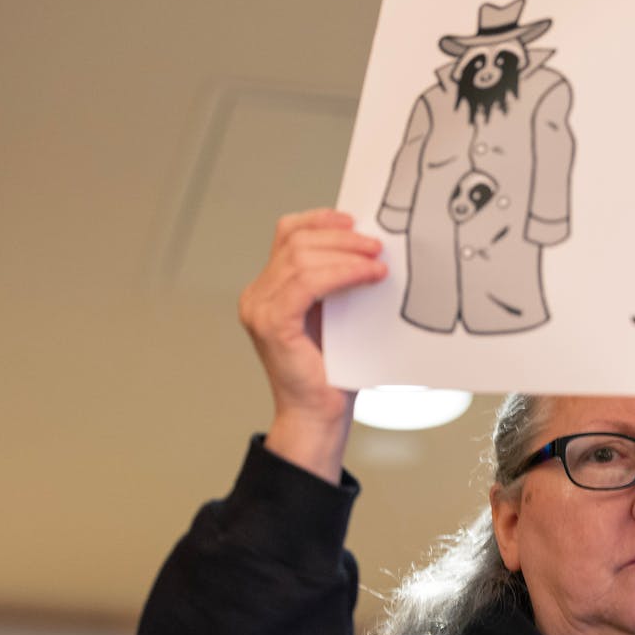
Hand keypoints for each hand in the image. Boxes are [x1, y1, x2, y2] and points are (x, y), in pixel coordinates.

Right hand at [238, 209, 385, 481]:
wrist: (320, 415)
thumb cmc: (334, 371)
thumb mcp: (338, 315)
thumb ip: (338, 282)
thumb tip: (370, 246)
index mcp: (269, 288)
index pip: (288, 233)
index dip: (321, 219)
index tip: (355, 220)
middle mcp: (257, 295)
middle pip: (296, 241)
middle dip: (341, 236)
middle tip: (377, 244)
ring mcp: (259, 308)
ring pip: (301, 258)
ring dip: (346, 254)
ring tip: (378, 261)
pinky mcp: (272, 324)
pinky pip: (306, 283)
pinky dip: (342, 274)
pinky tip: (368, 276)